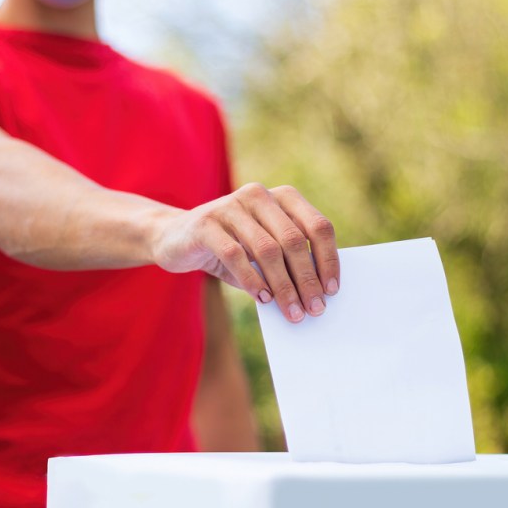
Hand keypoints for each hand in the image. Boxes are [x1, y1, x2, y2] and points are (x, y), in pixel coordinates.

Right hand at [151, 183, 339, 322]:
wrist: (175, 238)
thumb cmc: (230, 248)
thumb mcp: (262, 251)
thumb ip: (287, 263)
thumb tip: (316, 294)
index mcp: (282, 198)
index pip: (318, 226)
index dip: (328, 259)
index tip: (332, 290)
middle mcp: (259, 195)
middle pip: (294, 240)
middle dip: (307, 279)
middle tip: (315, 308)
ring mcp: (231, 206)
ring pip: (268, 250)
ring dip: (283, 286)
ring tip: (291, 311)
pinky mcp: (206, 223)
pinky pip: (235, 255)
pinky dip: (252, 281)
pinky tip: (262, 298)